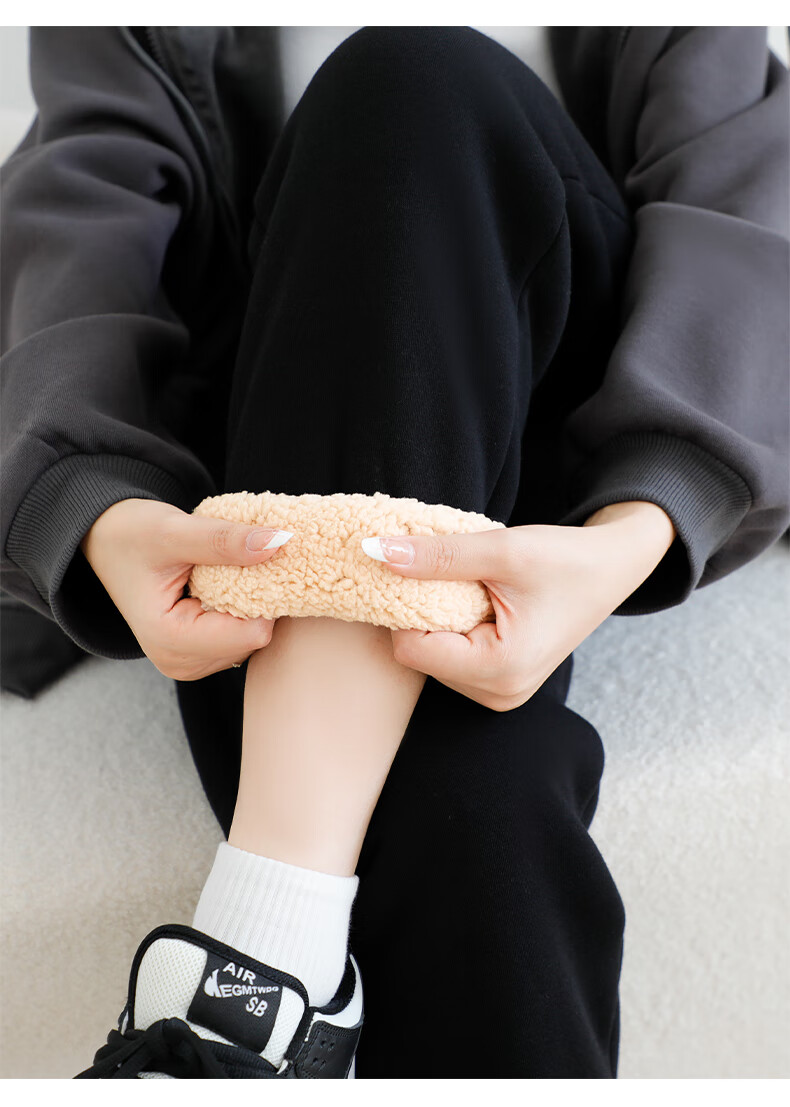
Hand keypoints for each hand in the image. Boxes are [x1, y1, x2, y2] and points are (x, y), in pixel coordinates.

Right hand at [79, 498, 292, 679]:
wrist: (106, 542)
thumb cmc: (131, 534)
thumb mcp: (175, 530)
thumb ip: (224, 540)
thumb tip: (277, 542)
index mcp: (170, 640)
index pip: (254, 632)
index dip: (268, 593)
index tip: (267, 559)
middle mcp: (180, 663)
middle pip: (256, 638)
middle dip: (261, 599)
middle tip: (247, 559)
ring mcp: (190, 664)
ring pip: (253, 638)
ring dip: (253, 603)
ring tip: (230, 571)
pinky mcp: (199, 656)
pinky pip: (242, 637)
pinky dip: (243, 610)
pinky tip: (227, 586)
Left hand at [365, 501, 675, 710]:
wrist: (612, 568)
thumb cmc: (567, 559)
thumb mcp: (502, 549)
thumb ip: (437, 556)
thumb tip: (376, 552)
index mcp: (500, 669)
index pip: (410, 648)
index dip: (404, 606)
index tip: (418, 570)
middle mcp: (498, 694)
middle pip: (419, 656)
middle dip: (422, 613)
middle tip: (453, 575)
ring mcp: (501, 694)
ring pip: (432, 658)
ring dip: (438, 620)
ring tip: (474, 590)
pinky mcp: (500, 685)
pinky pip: (451, 659)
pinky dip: (452, 629)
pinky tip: (477, 604)